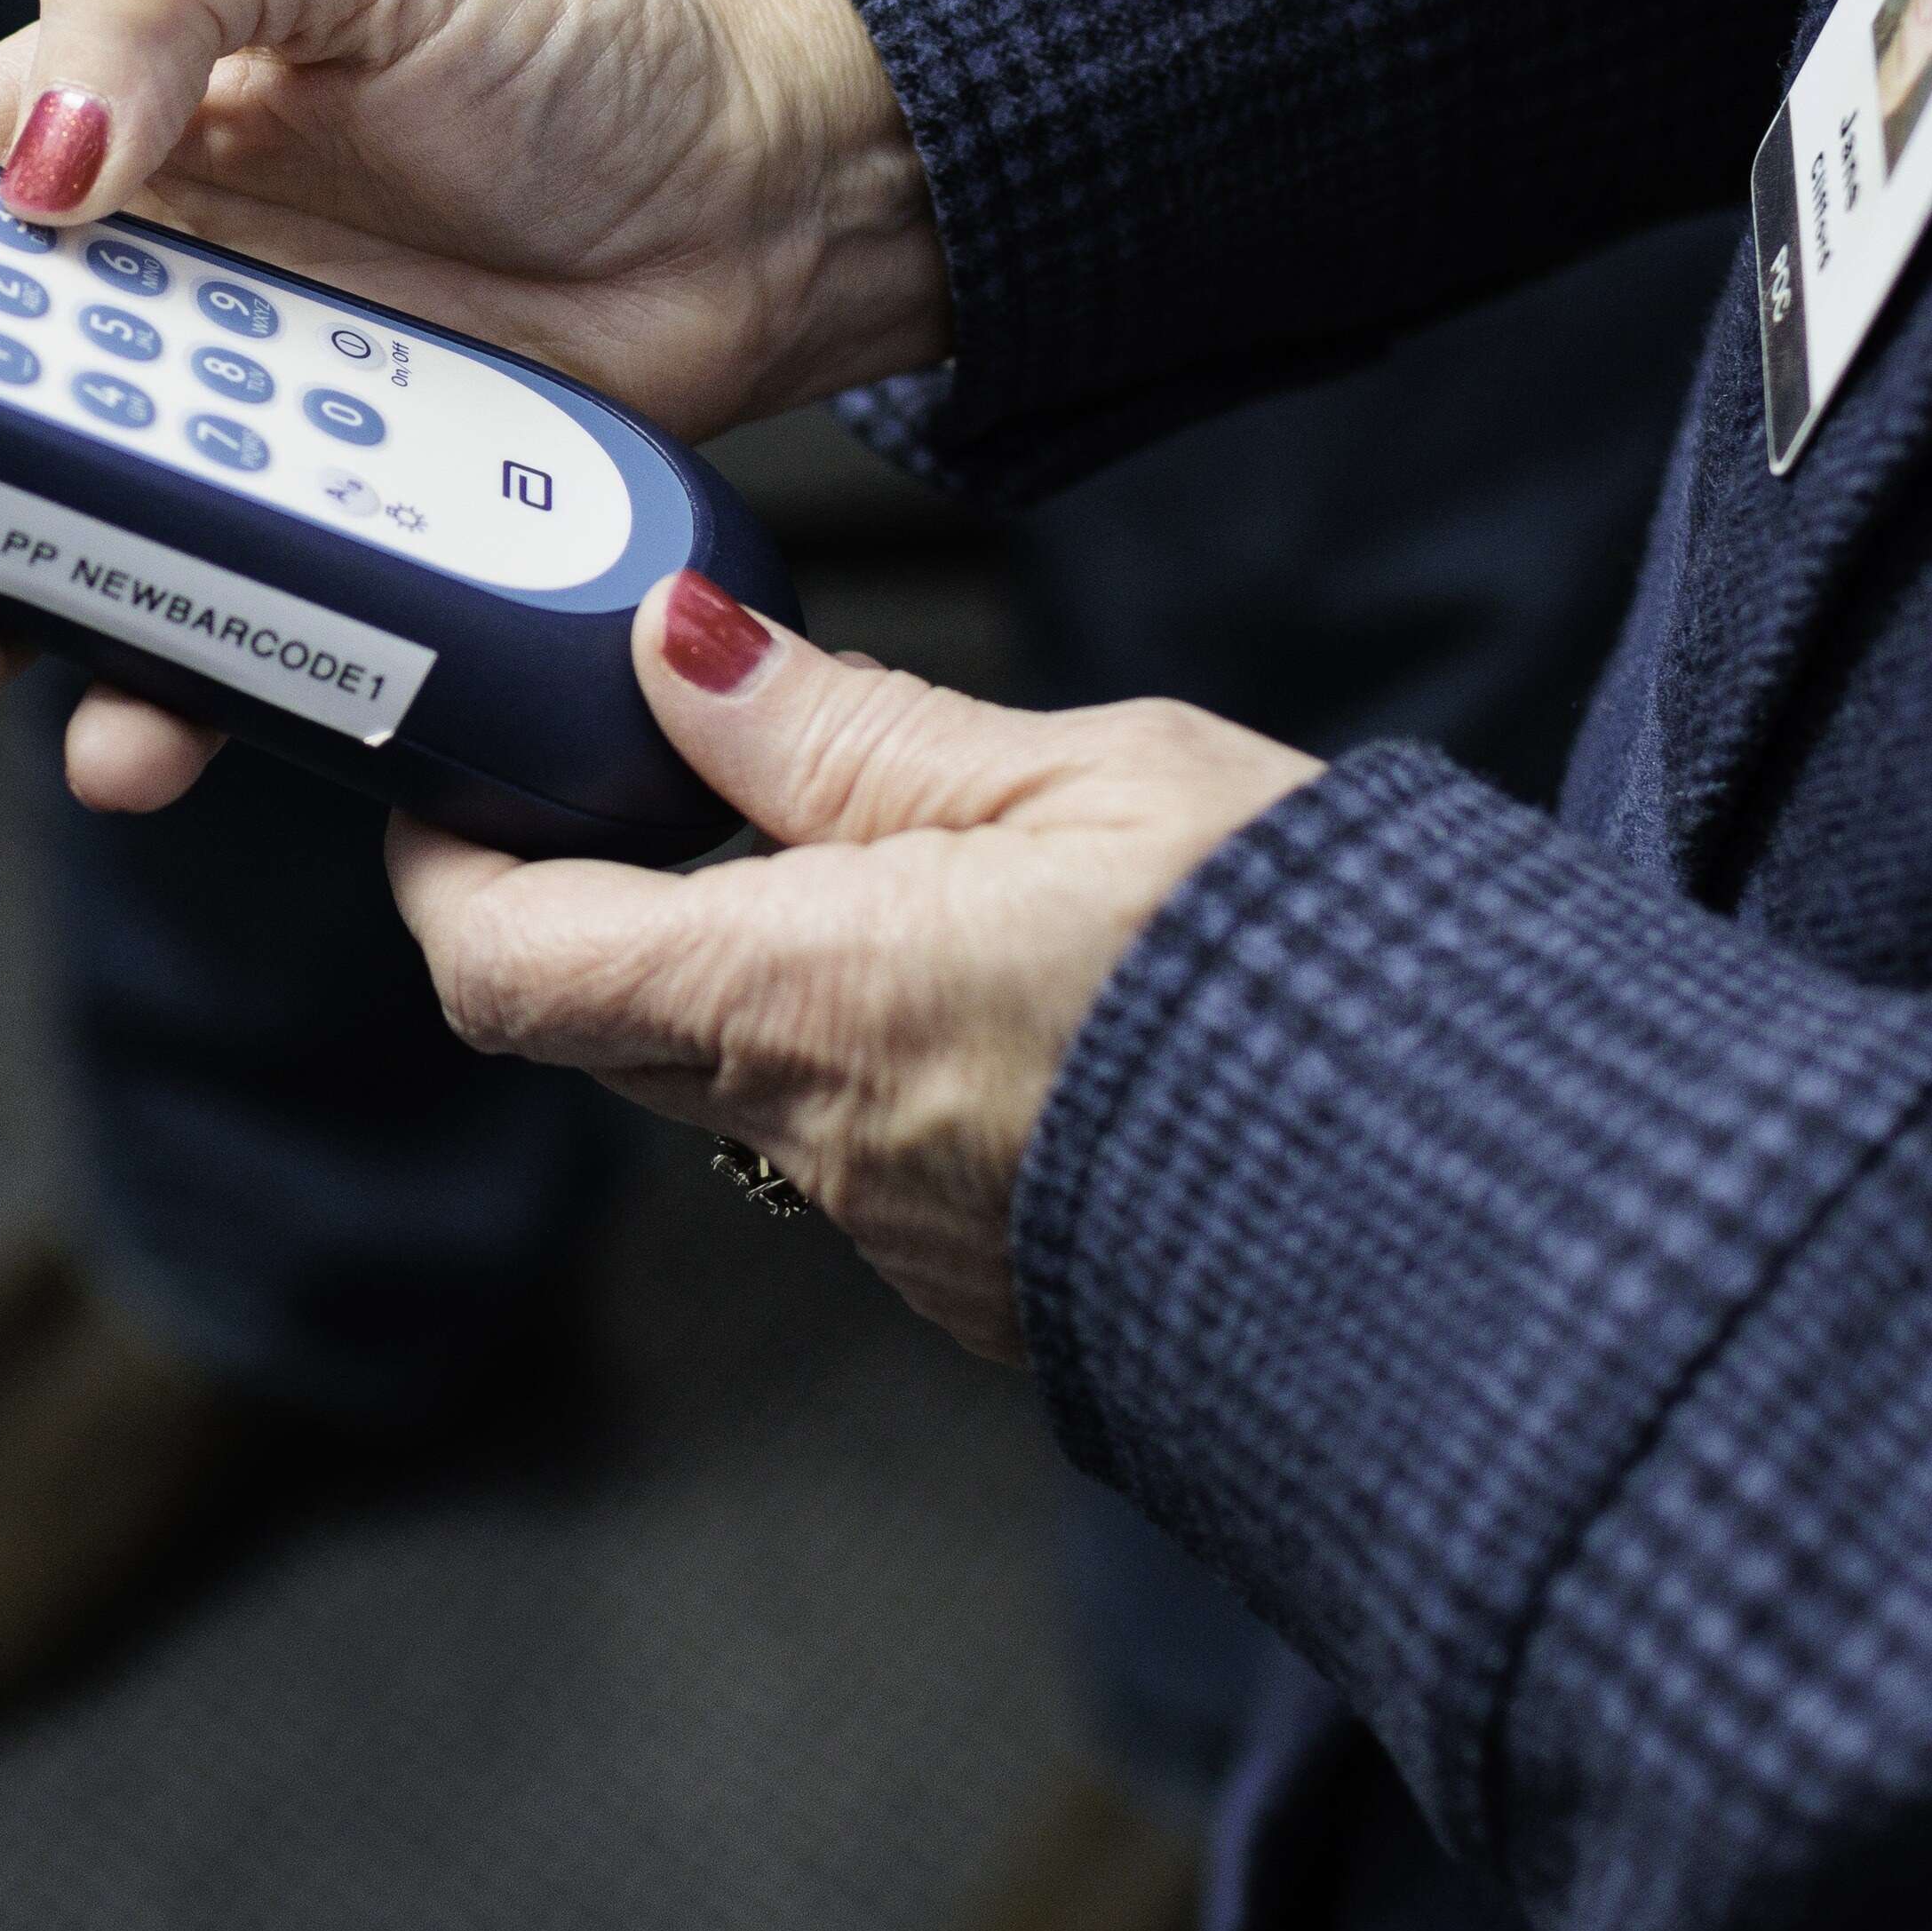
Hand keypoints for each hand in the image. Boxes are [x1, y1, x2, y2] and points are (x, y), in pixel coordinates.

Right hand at [0, 0, 948, 808]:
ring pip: (62, 539)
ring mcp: (241, 424)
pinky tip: (144, 721)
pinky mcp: (338, 534)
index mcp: (112, 118)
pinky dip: (170, 686)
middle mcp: (153, 285)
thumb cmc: (570, 31)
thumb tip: (40, 157)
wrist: (768, 193)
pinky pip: (224, 627)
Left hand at [389, 574, 1317, 1360]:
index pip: (507, 962)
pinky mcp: (978, 1277)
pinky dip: (870, 1058)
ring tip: (877, 863)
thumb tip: (670, 653)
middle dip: (602, 908)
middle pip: (603, 1024)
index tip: (465, 789)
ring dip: (757, 979)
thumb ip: (843, 728)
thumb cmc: (1299, 968)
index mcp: (801, 994)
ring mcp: (894, 1229)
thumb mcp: (1074, 775)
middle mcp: (815, 1137)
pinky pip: (854, 1152)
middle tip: (669, 784)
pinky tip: (992, 985)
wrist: (1480, 1196)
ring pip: (735, 1087)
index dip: (451, 873)